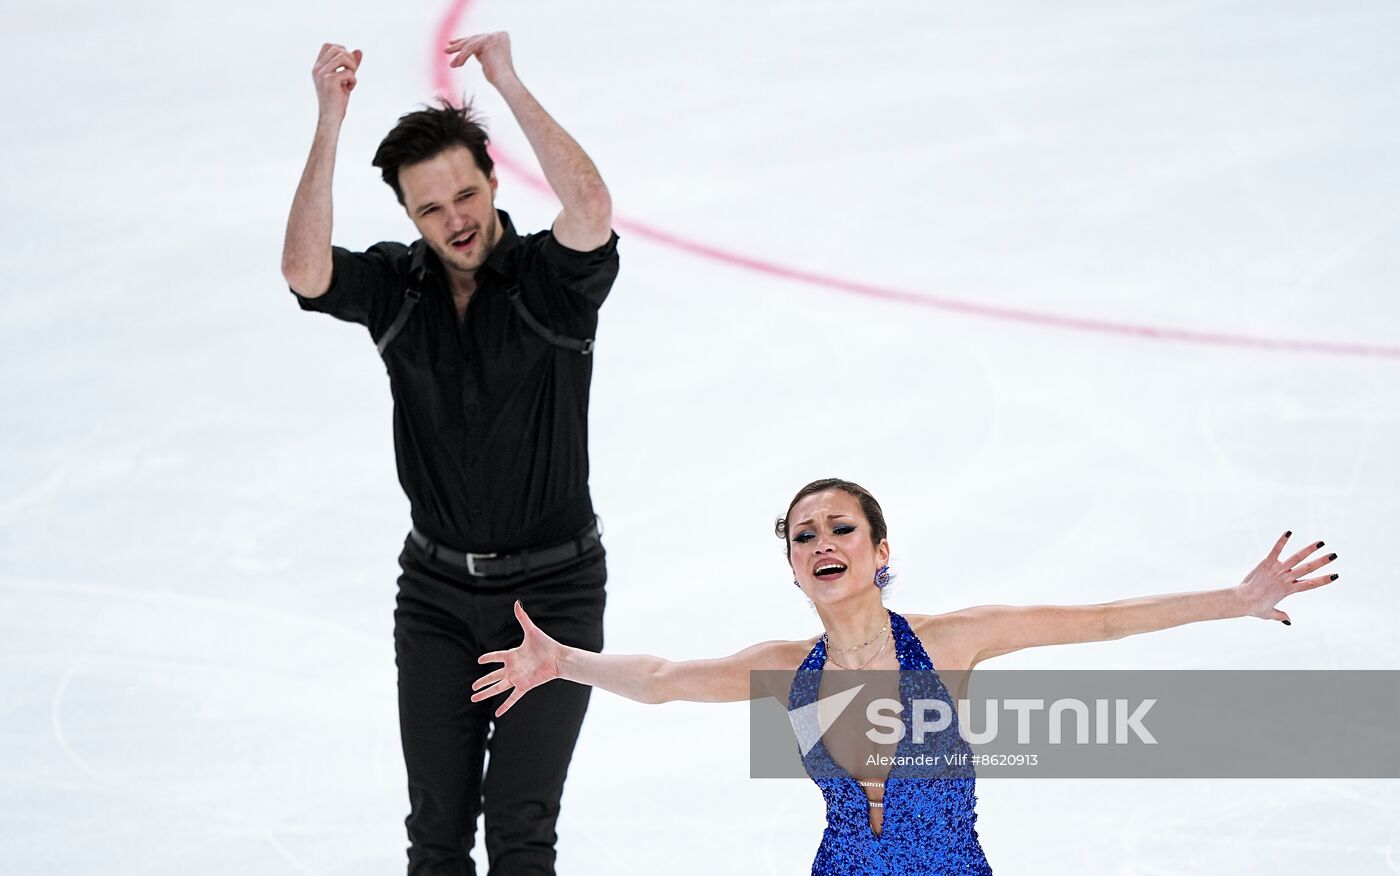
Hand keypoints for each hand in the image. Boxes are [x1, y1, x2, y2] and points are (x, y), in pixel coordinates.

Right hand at [312, 43, 361, 121]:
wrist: (331, 117)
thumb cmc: (337, 99)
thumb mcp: (345, 78)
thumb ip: (351, 65)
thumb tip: (359, 51)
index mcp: (318, 66)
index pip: (328, 46)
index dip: (341, 50)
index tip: (347, 64)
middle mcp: (317, 68)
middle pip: (337, 49)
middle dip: (350, 59)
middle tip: (352, 72)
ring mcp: (322, 74)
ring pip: (343, 57)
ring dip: (352, 67)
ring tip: (351, 79)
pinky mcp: (329, 81)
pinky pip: (348, 72)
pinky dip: (353, 80)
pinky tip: (349, 88)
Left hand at [444, 32, 516, 85]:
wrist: (505, 81)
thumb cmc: (498, 77)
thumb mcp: (489, 60)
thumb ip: (483, 52)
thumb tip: (472, 51)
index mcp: (502, 36)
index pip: (480, 38)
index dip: (466, 41)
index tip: (455, 43)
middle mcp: (498, 34)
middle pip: (474, 39)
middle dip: (459, 44)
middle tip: (448, 47)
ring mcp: (493, 36)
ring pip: (470, 43)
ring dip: (457, 50)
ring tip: (446, 53)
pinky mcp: (487, 41)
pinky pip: (470, 48)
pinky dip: (462, 56)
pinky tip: (457, 65)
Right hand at [471, 600, 562, 715]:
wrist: (558, 657)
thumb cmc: (546, 644)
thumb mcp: (531, 630)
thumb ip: (522, 618)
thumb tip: (517, 602)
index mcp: (513, 655)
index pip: (496, 656)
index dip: (488, 658)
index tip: (479, 661)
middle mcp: (513, 668)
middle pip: (493, 676)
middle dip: (483, 681)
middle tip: (472, 687)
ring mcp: (517, 678)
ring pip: (498, 687)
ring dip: (486, 693)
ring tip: (473, 698)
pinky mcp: (524, 686)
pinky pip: (513, 697)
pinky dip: (506, 706)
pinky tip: (497, 715)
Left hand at [1236, 532, 1338, 623]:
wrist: (1242, 600)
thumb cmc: (1255, 607)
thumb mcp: (1269, 614)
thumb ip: (1280, 615)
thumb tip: (1289, 621)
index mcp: (1289, 590)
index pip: (1310, 584)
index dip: (1323, 580)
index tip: (1335, 575)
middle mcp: (1286, 579)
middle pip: (1308, 569)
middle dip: (1322, 562)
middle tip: (1334, 555)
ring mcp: (1277, 570)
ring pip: (1296, 558)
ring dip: (1309, 549)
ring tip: (1321, 542)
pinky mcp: (1267, 563)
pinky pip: (1276, 550)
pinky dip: (1282, 541)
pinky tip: (1289, 532)